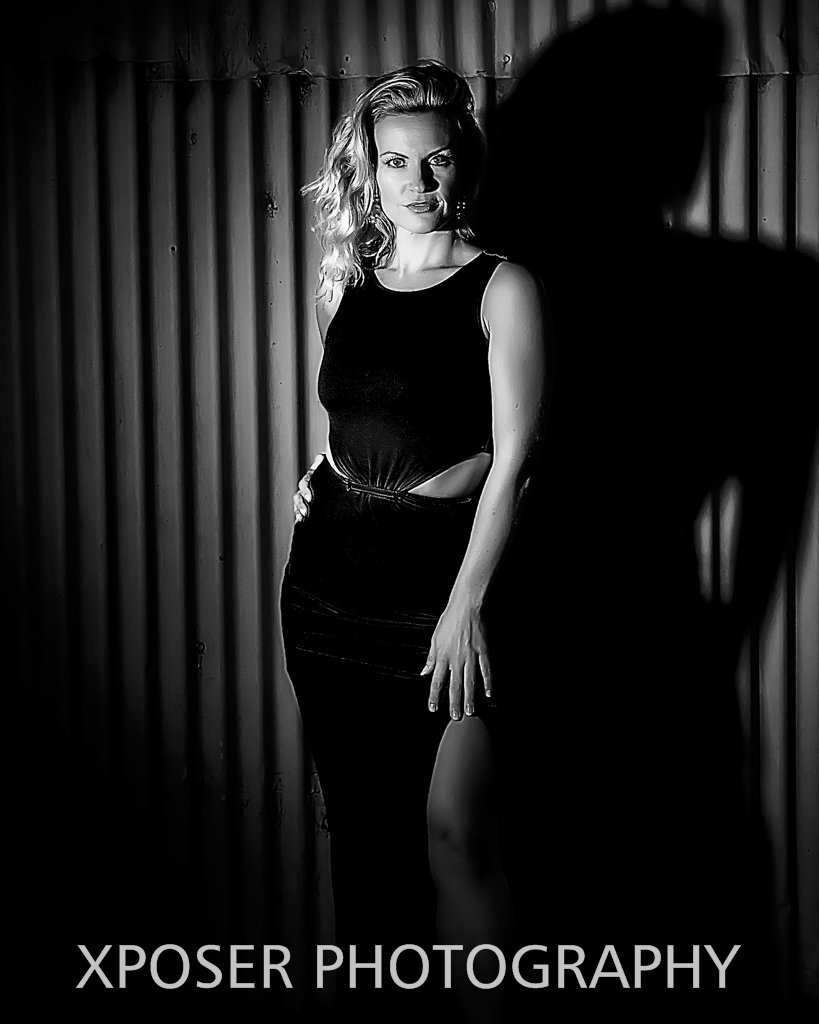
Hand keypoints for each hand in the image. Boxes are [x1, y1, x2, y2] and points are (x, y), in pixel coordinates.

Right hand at [293, 455, 323, 522]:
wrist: (330, 480)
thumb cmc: (327, 473)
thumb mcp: (325, 468)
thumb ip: (322, 463)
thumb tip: (321, 456)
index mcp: (309, 479)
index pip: (305, 484)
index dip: (306, 491)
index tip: (310, 498)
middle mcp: (304, 488)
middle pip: (299, 496)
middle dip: (301, 504)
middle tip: (305, 511)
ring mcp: (304, 497)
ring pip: (298, 504)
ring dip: (298, 510)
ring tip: (301, 517)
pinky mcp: (306, 505)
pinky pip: (299, 510)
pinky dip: (299, 515)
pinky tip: (300, 521)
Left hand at [421, 597, 492, 720]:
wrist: (465, 608)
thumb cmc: (449, 621)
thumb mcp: (434, 639)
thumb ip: (431, 658)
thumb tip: (424, 672)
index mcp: (442, 656)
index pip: (436, 681)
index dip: (434, 696)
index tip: (433, 708)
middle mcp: (456, 659)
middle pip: (454, 686)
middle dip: (454, 703)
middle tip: (455, 716)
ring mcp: (470, 657)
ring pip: (469, 682)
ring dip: (469, 698)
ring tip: (470, 711)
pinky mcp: (483, 652)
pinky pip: (485, 670)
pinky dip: (487, 682)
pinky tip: (489, 693)